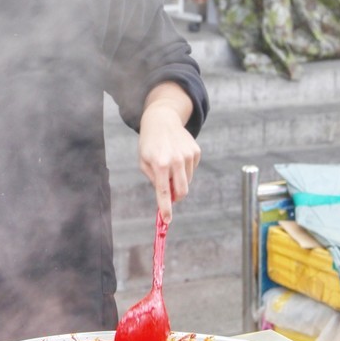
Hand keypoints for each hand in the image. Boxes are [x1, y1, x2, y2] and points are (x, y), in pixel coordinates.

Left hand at [138, 98, 200, 223]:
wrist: (162, 120)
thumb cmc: (149, 144)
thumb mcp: (144, 162)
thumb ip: (154, 180)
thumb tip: (168, 197)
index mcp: (160, 163)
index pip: (164, 192)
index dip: (165, 208)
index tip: (167, 220)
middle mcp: (176, 160)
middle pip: (182, 191)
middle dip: (176, 197)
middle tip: (170, 196)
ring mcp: (188, 155)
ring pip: (187, 181)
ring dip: (179, 180)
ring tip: (169, 165)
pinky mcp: (196, 151)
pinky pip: (192, 170)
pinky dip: (184, 169)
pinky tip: (177, 157)